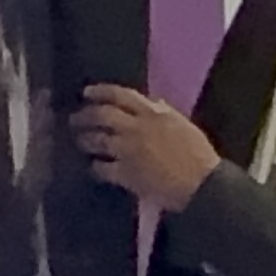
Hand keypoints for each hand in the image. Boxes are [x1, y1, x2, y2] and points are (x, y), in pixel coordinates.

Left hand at [74, 84, 221, 210]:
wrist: (201, 184)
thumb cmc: (198, 154)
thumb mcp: (182, 125)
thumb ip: (165, 113)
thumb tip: (153, 103)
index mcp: (152, 114)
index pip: (120, 95)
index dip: (100, 91)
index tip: (87, 92)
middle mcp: (136, 129)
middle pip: (102, 115)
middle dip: (84, 115)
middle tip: (75, 119)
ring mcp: (128, 151)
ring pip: (97, 140)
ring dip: (85, 140)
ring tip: (80, 141)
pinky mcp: (125, 174)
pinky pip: (102, 168)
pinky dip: (95, 167)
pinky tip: (93, 167)